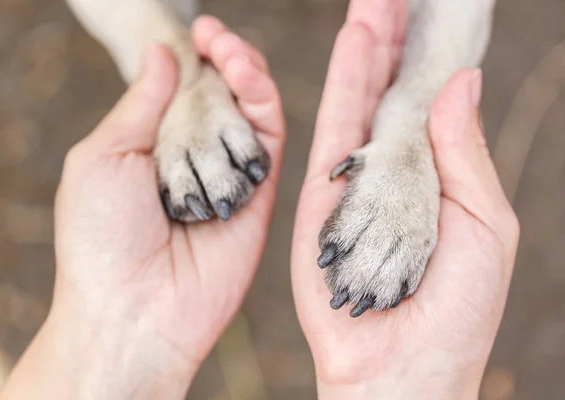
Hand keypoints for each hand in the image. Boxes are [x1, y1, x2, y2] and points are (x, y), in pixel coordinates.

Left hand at [1, 16, 283, 399]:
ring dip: (245, 72)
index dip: (196, 57)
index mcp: (155, 147)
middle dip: (224, 58)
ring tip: (230, 51)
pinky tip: (247, 79)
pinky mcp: (259, 195)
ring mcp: (228, 174)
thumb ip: (140, 104)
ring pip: (250, 111)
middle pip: (223, 94)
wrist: (134, 309)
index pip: (186, 89)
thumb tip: (164, 53)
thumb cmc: (101, 237)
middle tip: (216, 35)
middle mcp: (194, 158)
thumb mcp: (103, 157)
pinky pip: (269, 140)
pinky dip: (263, 103)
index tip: (198, 29)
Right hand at [292, 1, 518, 397]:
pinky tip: (356, 41)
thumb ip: (464, 152)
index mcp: (436, 177)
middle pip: (392, 91)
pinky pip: (335, 128)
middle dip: (394, 40)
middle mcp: (394, 171)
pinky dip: (346, 81)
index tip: (428, 12)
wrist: (402, 363)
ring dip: (369, 46)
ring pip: (362, 99)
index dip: (429, 55)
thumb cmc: (457, 307)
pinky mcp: (324, 195)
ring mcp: (356, 180)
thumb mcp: (485, 223)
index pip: (431, 101)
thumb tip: (461, 82)